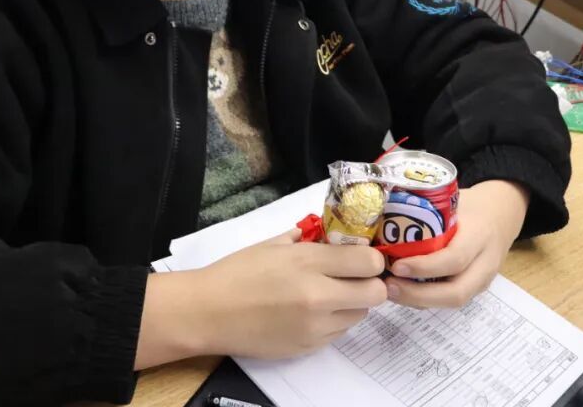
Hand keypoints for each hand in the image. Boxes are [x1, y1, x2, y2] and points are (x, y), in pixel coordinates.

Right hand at [136, 229, 389, 367]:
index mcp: (308, 262)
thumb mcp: (271, 244)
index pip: (369, 262)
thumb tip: (329, 234)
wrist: (207, 313)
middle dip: (371, 283)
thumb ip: (305, 238)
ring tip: (329, 295)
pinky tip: (310, 312)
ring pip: (360, 315)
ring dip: (352, 303)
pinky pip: (338, 333)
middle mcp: (319, 296)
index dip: (372, 259)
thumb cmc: (236, 272)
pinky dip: (333, 321)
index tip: (363, 257)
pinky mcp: (308, 347)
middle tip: (355, 278)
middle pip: (375, 293)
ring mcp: (315, 326)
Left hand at [384, 180, 529, 308]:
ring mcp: (482, 280)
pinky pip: (449, 299)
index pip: (454, 259)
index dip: (424, 267)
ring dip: (418, 301)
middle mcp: (485, 263)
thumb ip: (427, 211)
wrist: (501, 215)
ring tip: (389, 290)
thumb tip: (379, 216)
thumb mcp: (452, 202)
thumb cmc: (469, 205)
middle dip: (418, 295)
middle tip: (387, 287)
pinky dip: (424, 299)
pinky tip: (401, 291)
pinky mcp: (474, 288)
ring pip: (452, 301)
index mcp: (479, 235)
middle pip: (456, 292)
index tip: (396, 266)